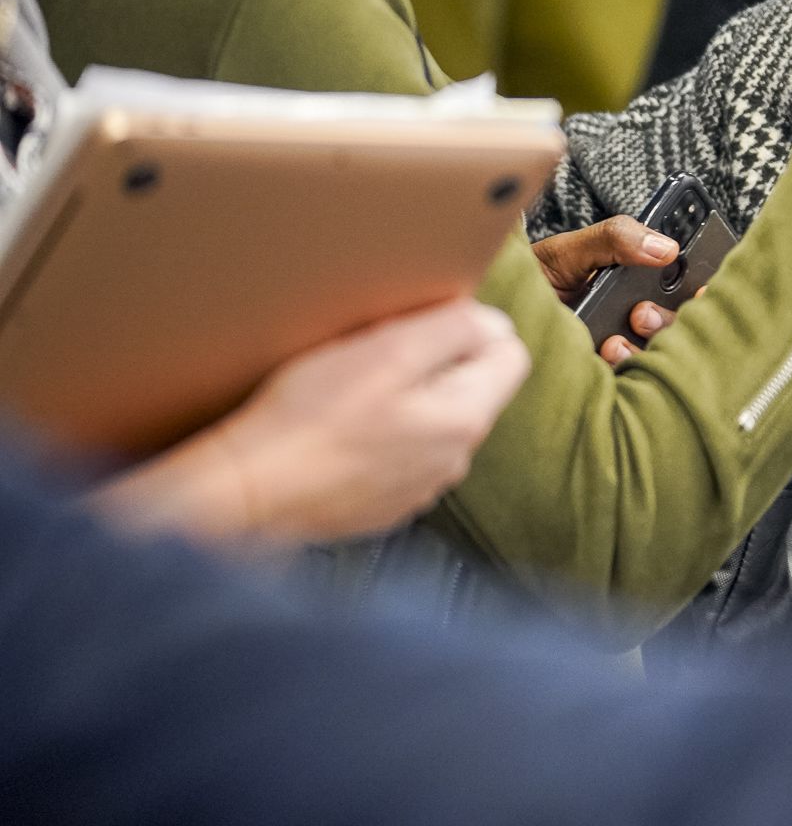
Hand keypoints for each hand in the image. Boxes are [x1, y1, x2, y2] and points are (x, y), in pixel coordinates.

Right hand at [96, 300, 530, 546]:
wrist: (248, 492)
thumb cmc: (310, 418)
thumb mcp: (386, 350)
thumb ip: (452, 329)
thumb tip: (491, 322)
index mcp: (466, 419)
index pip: (510, 354)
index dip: (469, 328)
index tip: (419, 325)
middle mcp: (455, 460)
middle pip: (470, 387)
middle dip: (433, 363)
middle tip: (373, 356)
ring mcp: (421, 487)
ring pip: (431, 421)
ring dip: (404, 400)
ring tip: (349, 395)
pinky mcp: (385, 503)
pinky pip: (399, 454)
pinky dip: (378, 437)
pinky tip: (337, 431)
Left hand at [531, 217, 697, 364]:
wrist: (494, 310)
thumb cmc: (533, 277)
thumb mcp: (570, 249)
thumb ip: (615, 238)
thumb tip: (665, 248)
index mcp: (638, 283)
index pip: (685, 287)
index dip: (703, 291)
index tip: (704, 290)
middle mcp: (637, 317)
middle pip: (680, 325)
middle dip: (669, 320)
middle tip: (639, 312)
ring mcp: (624, 347)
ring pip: (661, 355)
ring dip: (645, 347)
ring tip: (613, 340)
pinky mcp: (605, 375)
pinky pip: (632, 380)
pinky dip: (625, 368)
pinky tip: (604, 353)